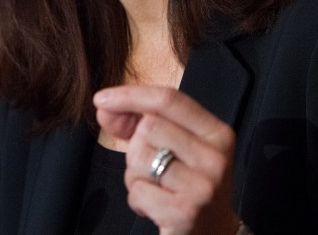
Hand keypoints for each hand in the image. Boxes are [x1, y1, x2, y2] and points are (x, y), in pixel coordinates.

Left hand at [94, 85, 239, 234]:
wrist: (212, 234)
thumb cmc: (187, 185)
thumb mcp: (176, 147)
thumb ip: (139, 122)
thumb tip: (104, 107)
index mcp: (217, 133)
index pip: (168, 100)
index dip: (130, 95)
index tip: (101, 99)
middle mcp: (215, 157)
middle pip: (148, 128)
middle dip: (136, 148)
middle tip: (153, 170)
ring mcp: (202, 186)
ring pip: (139, 158)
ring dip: (135, 176)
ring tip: (156, 189)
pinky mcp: (184, 212)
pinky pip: (138, 190)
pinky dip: (138, 200)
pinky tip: (156, 208)